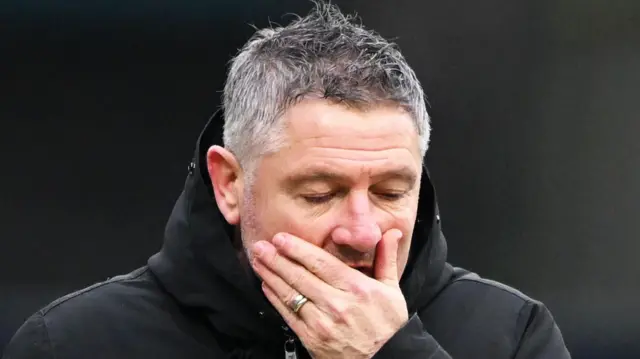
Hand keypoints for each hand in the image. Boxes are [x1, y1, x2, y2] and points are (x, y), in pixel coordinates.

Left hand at [250, 229, 408, 358]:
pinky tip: (266, 285)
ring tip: (258, 261)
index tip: (281, 237)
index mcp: (357, 288)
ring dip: (271, 276)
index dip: (298, 249)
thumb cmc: (388, 324)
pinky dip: (275, 298)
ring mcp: (323, 323)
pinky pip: (289, 315)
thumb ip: (387, 259)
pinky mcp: (312, 339)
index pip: (321, 264)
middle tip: (260, 245)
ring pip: (291, 294)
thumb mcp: (392, 290)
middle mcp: (338, 304)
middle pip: (301, 276)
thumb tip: (391, 232)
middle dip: (277, 259)